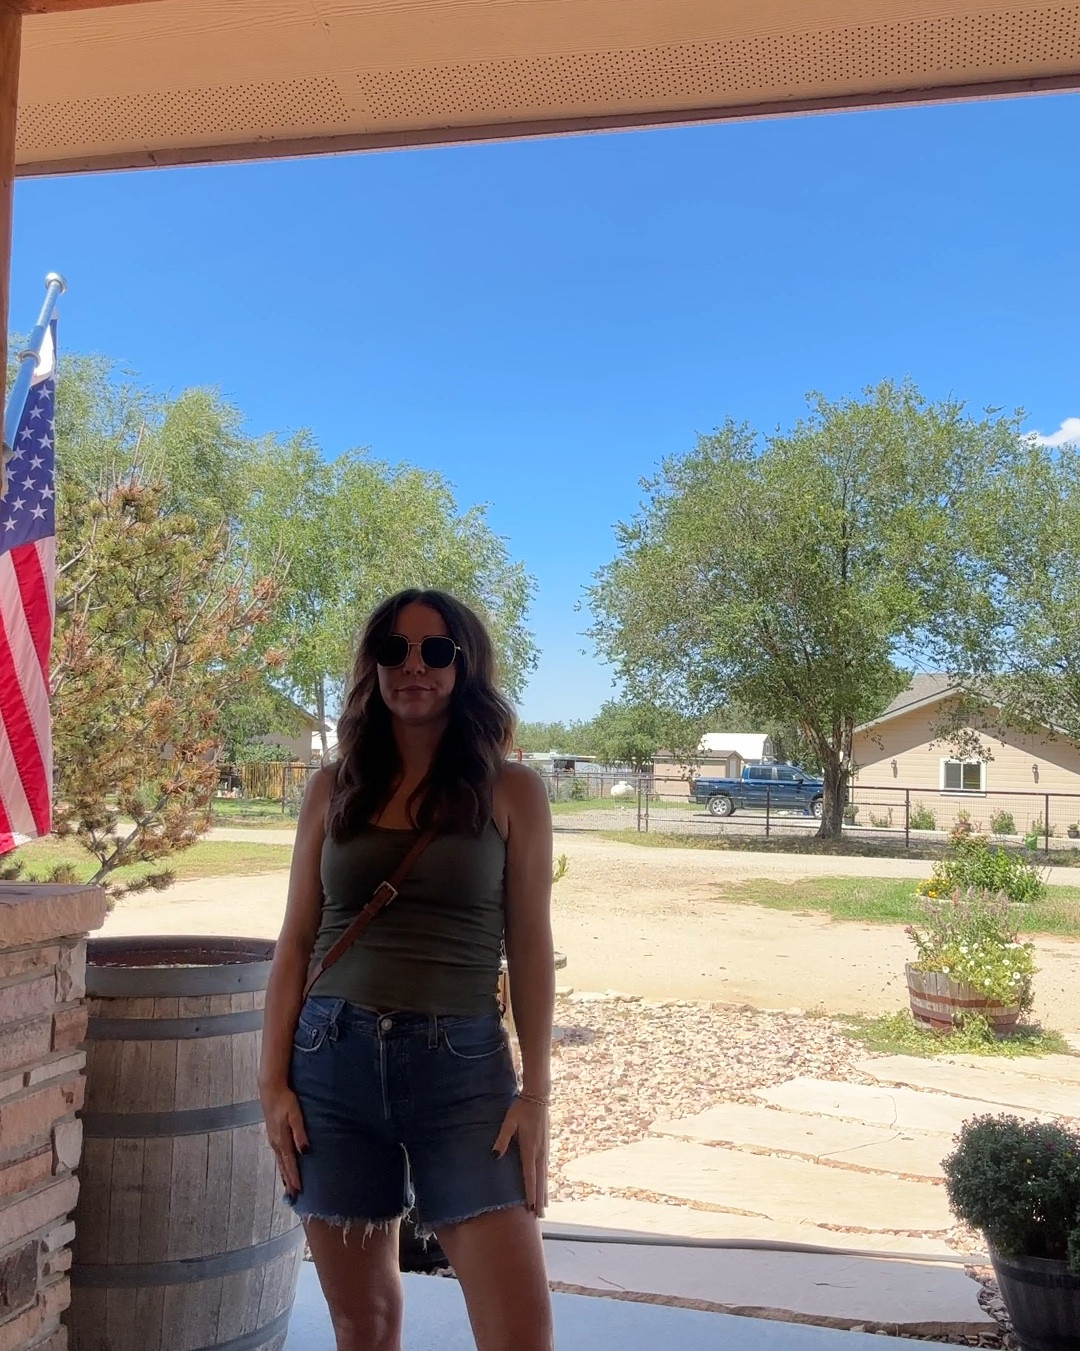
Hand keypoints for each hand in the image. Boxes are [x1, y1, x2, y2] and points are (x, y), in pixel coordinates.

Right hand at [260, 1082, 308, 1199]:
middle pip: (284, 1167)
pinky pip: (278, 1156)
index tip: (298, 1191)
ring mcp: (273, 1140)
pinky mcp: (273, 1135)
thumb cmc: (286, 1101)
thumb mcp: (296, 1115)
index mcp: (282, 1140)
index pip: (290, 1164)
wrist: (271, 1090)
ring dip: (284, 1175)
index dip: (295, 1178)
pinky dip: (281, 1165)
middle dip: (289, 1181)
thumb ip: (300, 1133)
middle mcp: (276, 1144)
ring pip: (280, 1162)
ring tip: (288, 1188)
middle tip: (293, 1197)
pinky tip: (283, 1168)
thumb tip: (306, 1151)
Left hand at [493, 1096, 548, 1217]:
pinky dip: (545, 1181)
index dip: (530, 1193)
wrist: (538, 1096)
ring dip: (544, 1192)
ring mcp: (544, 1149)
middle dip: (539, 1199)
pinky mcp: (546, 1146)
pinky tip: (545, 1187)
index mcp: (529, 1148)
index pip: (529, 1176)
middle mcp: (539, 1152)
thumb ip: (502, 1139)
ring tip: (544, 1207)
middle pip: (540, 1180)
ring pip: (544, 1176)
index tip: (531, 1208)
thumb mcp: (509, 1121)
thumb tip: (495, 1156)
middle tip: (540, 1217)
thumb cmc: (521, 1108)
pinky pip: (545, 1169)